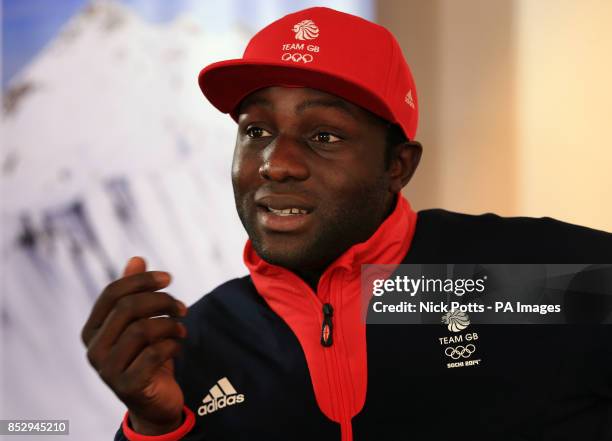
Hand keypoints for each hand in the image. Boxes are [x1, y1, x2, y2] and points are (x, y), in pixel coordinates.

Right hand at [81, 257, 187, 434]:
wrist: (154, 401)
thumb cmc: (146, 355)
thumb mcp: (141, 322)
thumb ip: (135, 293)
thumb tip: (137, 258)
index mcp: (92, 329)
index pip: (112, 293)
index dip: (142, 280)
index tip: (169, 278)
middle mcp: (93, 349)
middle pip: (128, 308)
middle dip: (162, 302)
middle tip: (183, 307)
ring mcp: (107, 370)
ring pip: (143, 330)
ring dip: (171, 325)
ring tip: (182, 330)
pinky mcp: (127, 386)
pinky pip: (154, 354)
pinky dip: (173, 345)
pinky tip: (179, 347)